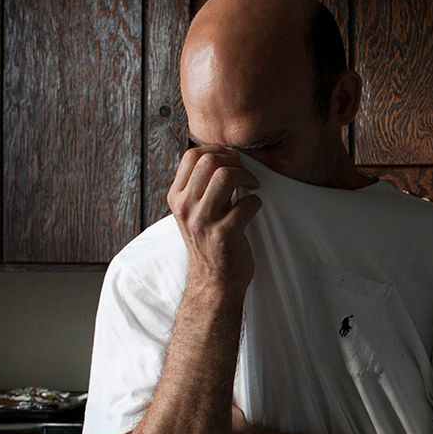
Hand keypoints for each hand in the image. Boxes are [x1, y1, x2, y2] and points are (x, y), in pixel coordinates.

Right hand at [168, 146, 261, 292]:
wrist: (213, 282)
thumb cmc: (210, 243)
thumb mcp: (195, 212)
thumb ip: (202, 186)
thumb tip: (224, 154)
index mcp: (176, 197)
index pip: (191, 155)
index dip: (217, 151)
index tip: (232, 161)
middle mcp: (185, 207)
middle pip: (209, 161)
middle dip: (235, 162)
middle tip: (246, 176)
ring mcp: (203, 221)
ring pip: (226, 176)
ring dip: (247, 177)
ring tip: (252, 187)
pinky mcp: (224, 235)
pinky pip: (246, 204)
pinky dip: (256, 202)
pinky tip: (253, 208)